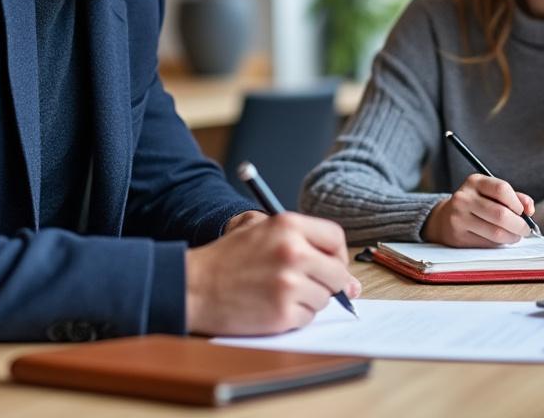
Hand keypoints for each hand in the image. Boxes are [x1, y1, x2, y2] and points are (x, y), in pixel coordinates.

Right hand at [186, 212, 361, 335]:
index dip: (335, 255)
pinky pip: (308, 318)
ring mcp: (289, 284)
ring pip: (323, 299)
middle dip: (325, 282)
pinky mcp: (282, 314)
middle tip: (301, 284)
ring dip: (307, 300)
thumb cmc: (226, 259)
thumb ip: (303, 242)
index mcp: (288, 225)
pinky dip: (294, 317)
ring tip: (277, 292)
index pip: (336, 239)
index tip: (328, 265)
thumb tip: (351, 282)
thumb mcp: (258, 229)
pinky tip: (271, 307)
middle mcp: (294, 252)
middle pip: (337, 274)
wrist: (193, 286)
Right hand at [421, 174, 535, 246]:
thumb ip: (515, 197)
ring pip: (495, 232)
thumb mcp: (491, 194)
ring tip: (515, 236)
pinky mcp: (458, 236)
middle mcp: (463, 198)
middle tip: (525, 229)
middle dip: (519, 225)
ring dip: (512, 237)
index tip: (522, 212)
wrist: (445, 218)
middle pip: (500, 214)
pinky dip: (499, 244)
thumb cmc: (476, 205)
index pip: (501, 189)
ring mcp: (458, 218)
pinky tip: (500, 240)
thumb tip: (530, 209)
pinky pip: (487, 243)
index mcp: (474, 182)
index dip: (517, 203)